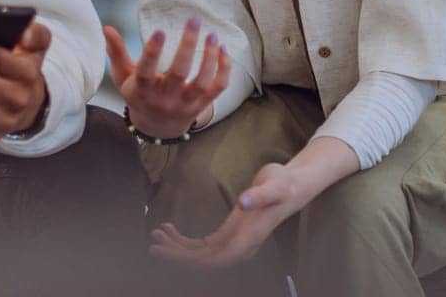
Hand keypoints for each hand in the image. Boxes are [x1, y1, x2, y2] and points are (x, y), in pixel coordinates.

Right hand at [103, 18, 228, 140]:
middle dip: (187, 46)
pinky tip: (223, 50)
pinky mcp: (201, 106)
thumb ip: (116, 52)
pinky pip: (217, 89)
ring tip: (211, 35)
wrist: (157, 128)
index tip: (160, 30)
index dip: (153, 52)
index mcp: (143, 91)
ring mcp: (185, 104)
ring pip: (202, 83)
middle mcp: (164, 99)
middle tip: (193, 21)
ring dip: (209, 59)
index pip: (146, 72)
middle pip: (179, 74)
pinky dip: (224, 70)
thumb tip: (107, 28)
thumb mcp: (123, 77)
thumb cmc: (139, 95)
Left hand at [150, 162, 301, 267]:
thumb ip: (258, 195)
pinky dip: (184, 240)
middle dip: (178, 256)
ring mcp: (233, 240)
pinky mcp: (228, 233)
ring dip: (177, 248)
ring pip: (200, 255)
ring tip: (157, 235)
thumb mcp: (273, 186)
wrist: (291, 184)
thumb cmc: (284, 185)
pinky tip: (169, 229)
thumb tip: (243, 203)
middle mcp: (240, 245)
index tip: (171, 254)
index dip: (193, 261)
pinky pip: (203, 245)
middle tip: (154, 245)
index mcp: (248, 238)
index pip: (218, 260)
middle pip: (204, 261)